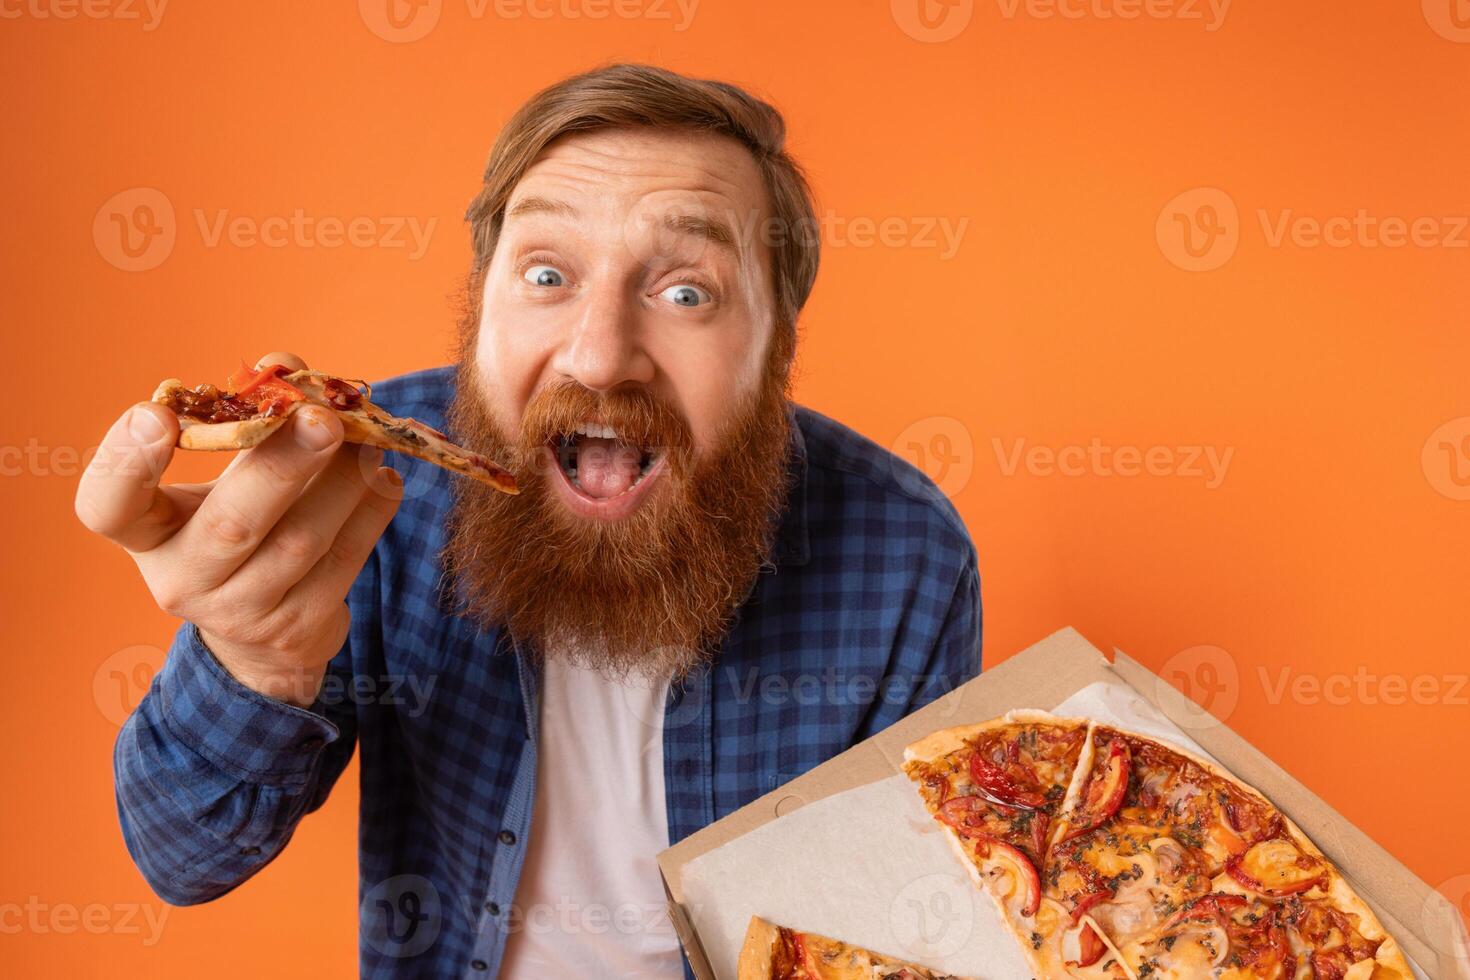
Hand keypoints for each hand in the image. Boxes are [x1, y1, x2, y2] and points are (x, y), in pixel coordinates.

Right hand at [75, 352, 402, 705]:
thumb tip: (285, 365)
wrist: (268, 625)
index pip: (108, 505)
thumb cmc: (240, 519)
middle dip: (283, 464)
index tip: (156, 413)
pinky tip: (384, 478)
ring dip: (344, 481)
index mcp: (147, 533)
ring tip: (369, 440)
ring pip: (300, 541)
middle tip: (324, 418)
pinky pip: (343, 561)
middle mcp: (182, 580)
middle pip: (230, 523)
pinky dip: (371, 512)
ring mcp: (240, 612)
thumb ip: (249, 417)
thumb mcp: (226, 475)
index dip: (124, 461)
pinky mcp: (296, 629)